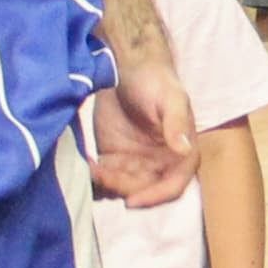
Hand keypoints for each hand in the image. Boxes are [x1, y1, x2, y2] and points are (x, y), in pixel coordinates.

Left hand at [90, 48, 195, 206]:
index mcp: (180, 154)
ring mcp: (134, 164)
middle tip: (101, 174)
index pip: (172, 188)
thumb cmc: (155, 79)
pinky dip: (92, 179)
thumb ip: (177, 122)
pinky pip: (103, 179)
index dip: (154, 198)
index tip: (131, 201)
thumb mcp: (169, 97)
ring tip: (90, 168)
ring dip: (104, 185)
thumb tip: (184, 148)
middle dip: (121, 188)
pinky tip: (83, 164)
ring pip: (120, 189)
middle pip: (142, 191)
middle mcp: (159, 165)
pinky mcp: (111, 160)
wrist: (125, 65)